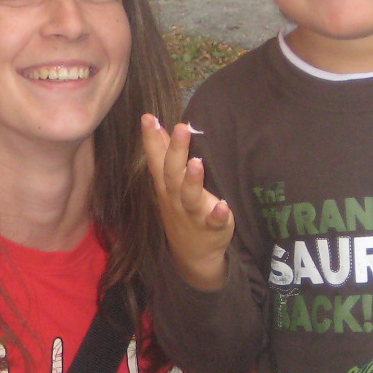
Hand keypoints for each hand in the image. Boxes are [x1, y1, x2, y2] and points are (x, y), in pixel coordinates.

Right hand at [141, 114, 233, 291]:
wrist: (193, 255)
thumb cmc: (181, 211)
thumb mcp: (168, 184)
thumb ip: (164, 155)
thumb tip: (158, 125)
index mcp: (166, 185)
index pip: (156, 159)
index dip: (152, 139)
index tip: (149, 117)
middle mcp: (175, 198)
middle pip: (172, 174)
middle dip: (176, 151)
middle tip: (182, 127)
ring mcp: (192, 214)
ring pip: (189, 196)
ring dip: (192, 180)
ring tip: (196, 162)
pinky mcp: (211, 227)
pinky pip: (213, 221)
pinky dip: (218, 215)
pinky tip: (224, 206)